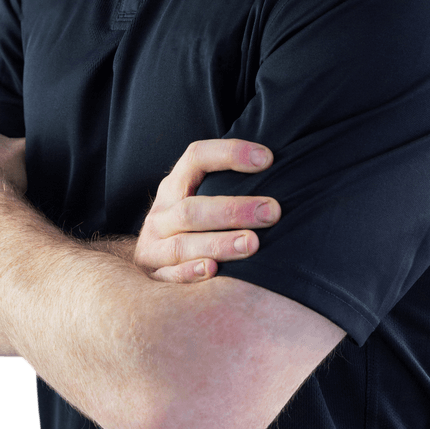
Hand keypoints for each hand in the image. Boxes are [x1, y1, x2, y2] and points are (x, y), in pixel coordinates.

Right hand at [134, 139, 281, 282]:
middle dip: (233, 210)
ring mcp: (153, 244)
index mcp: (175, 185)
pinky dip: (190, 272)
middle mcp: (161, 213)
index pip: (197, 157)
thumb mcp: (199, 197)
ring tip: (252, 243)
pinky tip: (212, 270)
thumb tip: (278, 169)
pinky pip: (171, 275)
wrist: (151, 256)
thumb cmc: (193, 223)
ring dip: (219, 243)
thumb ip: (228, 185)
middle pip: (192, 208)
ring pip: (182, 243)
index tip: (267, 159)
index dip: (230, 153)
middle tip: (271, 212)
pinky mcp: (154, 274)